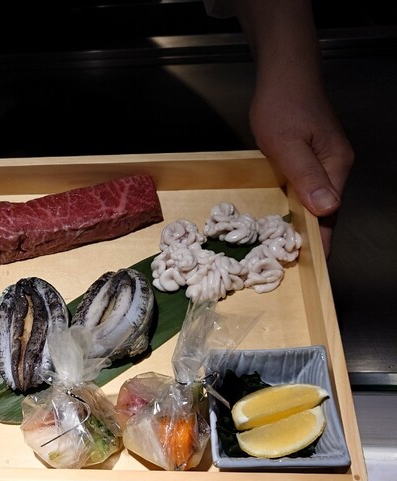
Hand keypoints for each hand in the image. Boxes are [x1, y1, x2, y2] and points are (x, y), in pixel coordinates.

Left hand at [249, 80, 353, 255]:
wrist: (283, 74)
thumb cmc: (282, 106)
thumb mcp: (288, 144)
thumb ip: (307, 176)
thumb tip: (329, 208)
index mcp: (335, 167)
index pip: (331, 214)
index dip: (321, 241)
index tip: (313, 267)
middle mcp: (336, 167)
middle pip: (326, 211)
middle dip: (313, 237)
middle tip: (294, 265)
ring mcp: (325, 162)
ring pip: (317, 201)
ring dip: (304, 224)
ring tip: (289, 250)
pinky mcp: (312, 158)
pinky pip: (308, 190)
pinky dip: (298, 207)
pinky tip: (286, 217)